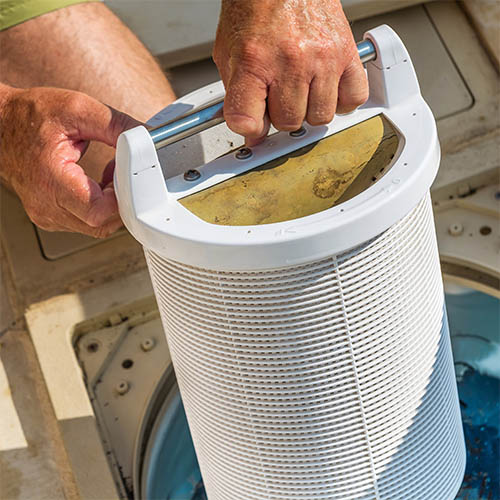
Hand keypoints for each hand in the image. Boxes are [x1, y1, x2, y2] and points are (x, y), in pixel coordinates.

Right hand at [0, 85, 139, 236]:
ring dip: (112, 205)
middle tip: (121, 175)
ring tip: (109, 176)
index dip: (121, 199)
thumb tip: (146, 137)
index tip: (126, 178)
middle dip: (122, 202)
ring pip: (97, 227)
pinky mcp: (52, 217)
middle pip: (101, 225)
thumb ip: (115, 125)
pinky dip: (100, 207)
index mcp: (51, 181)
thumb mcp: (77, 109)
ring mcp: (48, 215)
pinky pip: (86, 222)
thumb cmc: (30, 117)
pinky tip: (99, 184)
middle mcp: (47, 205)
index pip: (98, 212)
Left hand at [213, 0, 367, 144]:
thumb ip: (236, 94)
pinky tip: (325, 88)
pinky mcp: (346, 53)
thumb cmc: (257, 7)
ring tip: (301, 88)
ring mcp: (322, 58)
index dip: (249, 129)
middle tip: (277, 96)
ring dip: (309, 109)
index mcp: (254, 60)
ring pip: (319, 117)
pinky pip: (353, 99)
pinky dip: (340, 100)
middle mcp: (291, 61)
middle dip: (280, 114)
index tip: (253, 125)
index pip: (247, 120)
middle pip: (288, 123)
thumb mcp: (229, 51)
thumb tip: (250, 131)